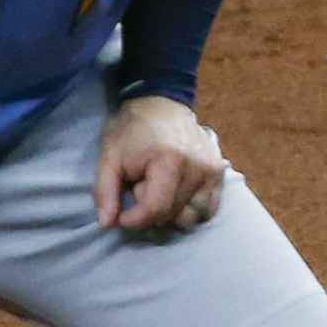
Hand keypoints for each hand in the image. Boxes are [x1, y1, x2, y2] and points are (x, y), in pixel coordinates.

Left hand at [98, 95, 231, 237]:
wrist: (161, 103)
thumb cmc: (132, 130)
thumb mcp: (109, 157)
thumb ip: (106, 191)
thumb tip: (107, 224)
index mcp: (170, 160)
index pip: (155, 209)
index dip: (134, 220)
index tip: (121, 215)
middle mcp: (198, 167)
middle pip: (172, 216)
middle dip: (150, 212)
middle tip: (140, 188)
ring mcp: (213, 171)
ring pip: (191, 217)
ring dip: (170, 214)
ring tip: (159, 190)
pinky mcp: (220, 173)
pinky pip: (208, 209)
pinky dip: (190, 210)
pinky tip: (175, 194)